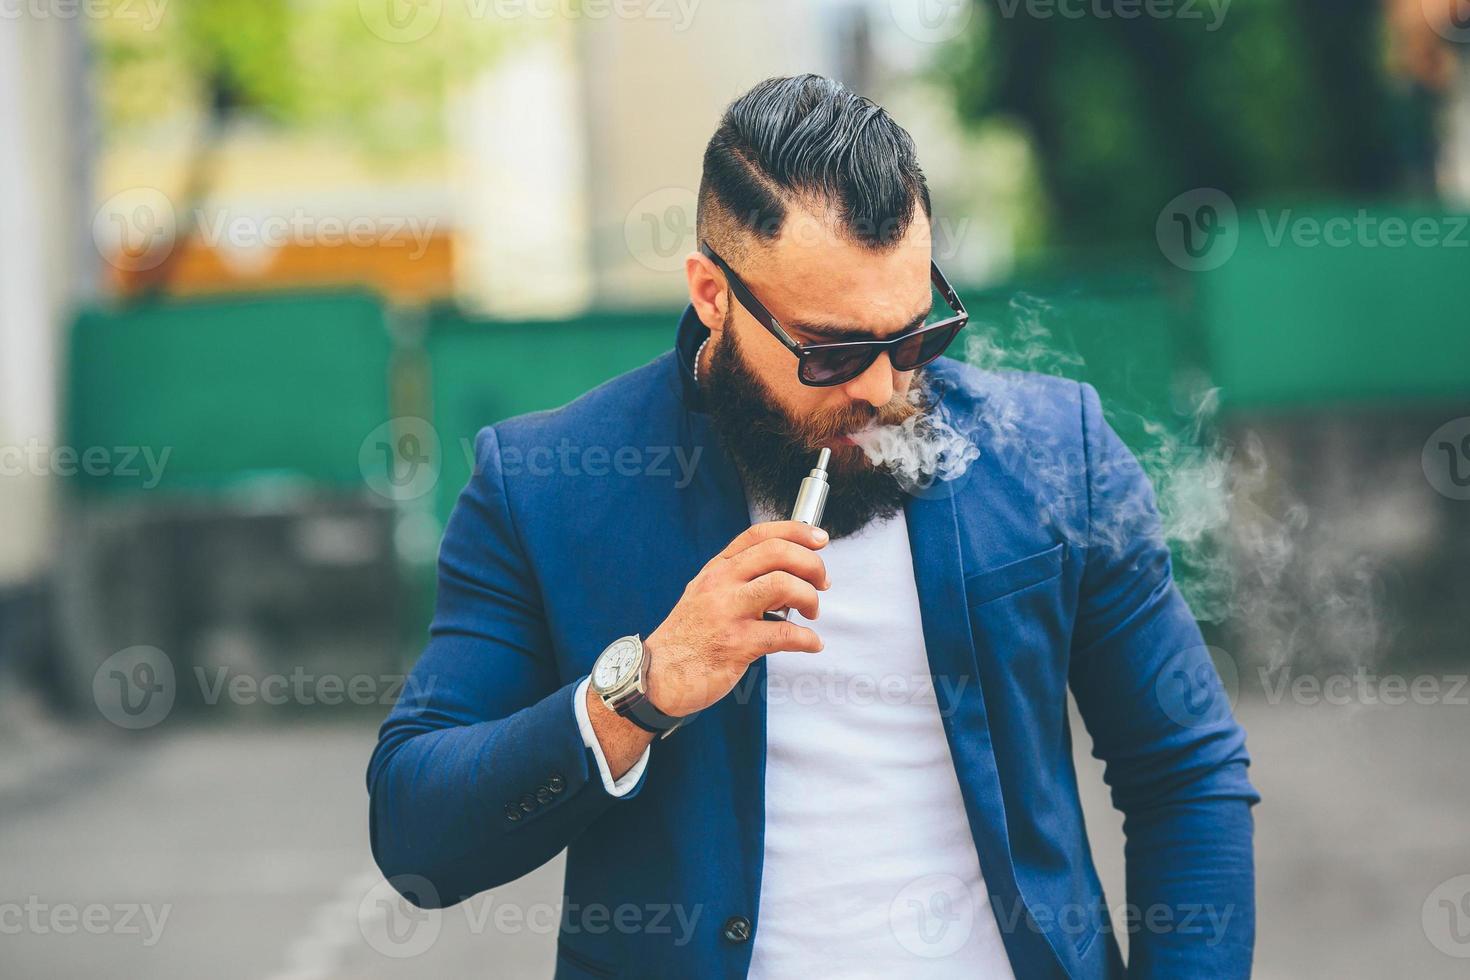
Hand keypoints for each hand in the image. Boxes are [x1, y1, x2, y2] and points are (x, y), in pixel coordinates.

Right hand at [644, 521, 829, 717]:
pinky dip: (807, 639)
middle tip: (822, 583)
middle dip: (812, 565)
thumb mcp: (706, 595)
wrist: (657, 676)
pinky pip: (785, 634)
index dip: (795, 531)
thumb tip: (787, 571)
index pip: (759, 534)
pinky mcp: (736, 644)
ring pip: (784, 585)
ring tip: (812, 613)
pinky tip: (811, 644)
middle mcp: (721, 584)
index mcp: (717, 569)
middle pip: (778, 553)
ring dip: (810, 598)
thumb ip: (739, 579)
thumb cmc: (689, 637)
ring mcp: (727, 612)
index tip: (819, 539)